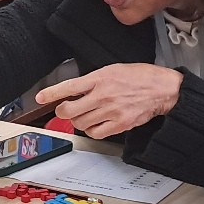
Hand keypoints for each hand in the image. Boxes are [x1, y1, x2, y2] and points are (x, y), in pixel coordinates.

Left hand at [34, 63, 182, 139]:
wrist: (162, 89)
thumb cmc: (141, 76)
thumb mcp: (113, 69)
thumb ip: (94, 79)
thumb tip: (76, 89)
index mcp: (100, 78)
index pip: (69, 86)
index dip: (51, 93)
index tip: (40, 97)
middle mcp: (103, 95)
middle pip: (69, 110)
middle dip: (63, 111)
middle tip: (65, 109)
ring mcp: (111, 111)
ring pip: (80, 123)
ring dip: (78, 121)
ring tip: (85, 115)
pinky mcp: (119, 124)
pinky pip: (95, 133)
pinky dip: (91, 131)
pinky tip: (95, 124)